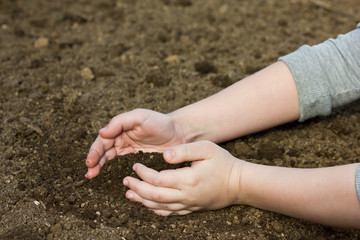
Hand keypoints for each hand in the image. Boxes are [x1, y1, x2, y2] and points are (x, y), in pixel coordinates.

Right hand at [86, 109, 184, 178]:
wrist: (178, 132)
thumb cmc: (160, 122)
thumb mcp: (140, 117)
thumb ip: (120, 122)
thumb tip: (101, 132)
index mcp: (120, 126)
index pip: (103, 139)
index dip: (95, 151)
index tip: (90, 162)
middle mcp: (121, 135)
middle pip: (103, 148)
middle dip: (94, 160)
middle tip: (89, 173)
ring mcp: (128, 145)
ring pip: (108, 155)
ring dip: (98, 164)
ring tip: (91, 175)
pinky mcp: (135, 154)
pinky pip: (119, 160)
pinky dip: (110, 166)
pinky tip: (104, 173)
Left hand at [123, 140, 243, 215]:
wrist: (239, 184)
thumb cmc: (223, 163)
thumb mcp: (206, 149)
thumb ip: (183, 150)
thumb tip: (163, 156)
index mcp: (187, 180)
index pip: (157, 179)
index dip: (143, 173)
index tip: (135, 165)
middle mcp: (186, 196)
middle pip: (154, 196)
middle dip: (137, 188)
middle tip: (125, 181)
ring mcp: (188, 205)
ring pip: (159, 207)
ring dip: (142, 200)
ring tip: (129, 194)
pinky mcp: (191, 209)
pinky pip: (169, 213)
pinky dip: (155, 209)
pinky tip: (147, 205)